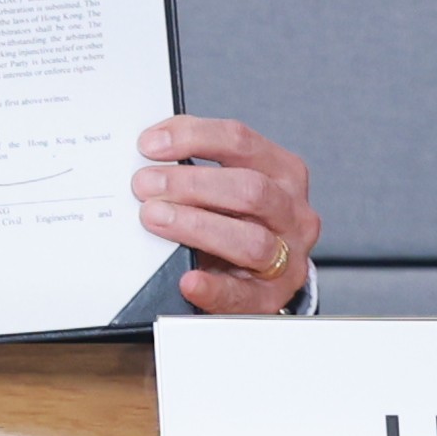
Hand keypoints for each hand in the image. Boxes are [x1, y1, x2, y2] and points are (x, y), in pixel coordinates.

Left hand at [138, 117, 319, 314]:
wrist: (261, 272)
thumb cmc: (239, 218)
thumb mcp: (227, 182)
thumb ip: (197, 165)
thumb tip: (148, 153)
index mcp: (282, 172)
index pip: (240, 142)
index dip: (193, 138)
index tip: (149, 145)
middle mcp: (291, 212)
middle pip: (250, 189)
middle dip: (190, 184)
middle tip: (145, 185)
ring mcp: (288, 257)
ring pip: (251, 240)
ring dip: (196, 227)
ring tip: (155, 219)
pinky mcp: (272, 297)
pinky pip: (244, 295)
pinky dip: (213, 288)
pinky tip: (188, 280)